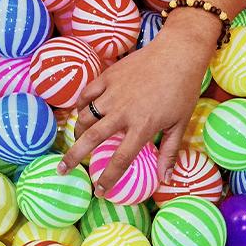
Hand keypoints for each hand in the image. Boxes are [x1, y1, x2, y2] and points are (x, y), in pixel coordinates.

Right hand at [58, 27, 211, 194]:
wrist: (178, 54)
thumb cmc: (183, 91)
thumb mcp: (180, 124)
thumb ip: (170, 152)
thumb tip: (166, 178)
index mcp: (142, 127)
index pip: (119, 160)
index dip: (107, 178)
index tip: (99, 191)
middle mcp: (123, 113)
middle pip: (90, 140)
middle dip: (74, 158)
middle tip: (63, 170)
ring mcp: (113, 93)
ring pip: (85, 117)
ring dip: (78, 132)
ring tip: (76, 142)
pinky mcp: (108, 77)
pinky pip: (86, 95)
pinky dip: (81, 106)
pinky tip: (82, 113)